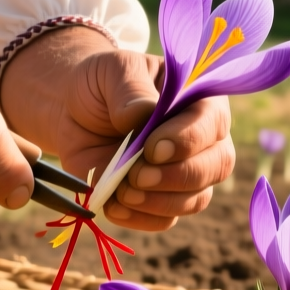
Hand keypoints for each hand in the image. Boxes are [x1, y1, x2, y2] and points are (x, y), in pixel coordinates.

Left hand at [0, 27, 233, 230]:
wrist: (73, 111)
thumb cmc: (102, 84)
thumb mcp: (113, 70)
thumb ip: (130, 89)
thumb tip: (143, 116)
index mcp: (200, 99)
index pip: (212, 123)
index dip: (187, 141)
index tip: (152, 148)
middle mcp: (204, 139)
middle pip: (216, 166)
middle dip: (176, 177)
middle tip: (136, 175)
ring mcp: (187, 172)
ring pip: (196, 199)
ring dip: (158, 201)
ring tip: (121, 190)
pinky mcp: (162, 198)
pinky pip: (166, 220)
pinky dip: (140, 219)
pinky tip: (114, 205)